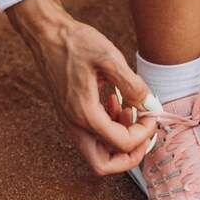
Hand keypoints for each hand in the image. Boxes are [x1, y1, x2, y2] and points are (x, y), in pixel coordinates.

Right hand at [7, 0, 156, 173]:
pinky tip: (117, 103)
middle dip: (129, 156)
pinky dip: (110, 128)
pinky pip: (93, 136)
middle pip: (103, 165)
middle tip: (144, 134)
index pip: (121, 144)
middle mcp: (75, 124)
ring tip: (131, 112)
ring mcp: (71, 122)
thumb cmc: (75, 43)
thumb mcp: (109, 57)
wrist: (47, 35)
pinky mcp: (72, 115)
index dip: (144, 134)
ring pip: (98, 153)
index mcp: (85, 113)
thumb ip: (132, 84)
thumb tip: (149, 104)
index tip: (152, 114)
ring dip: (120, 141)